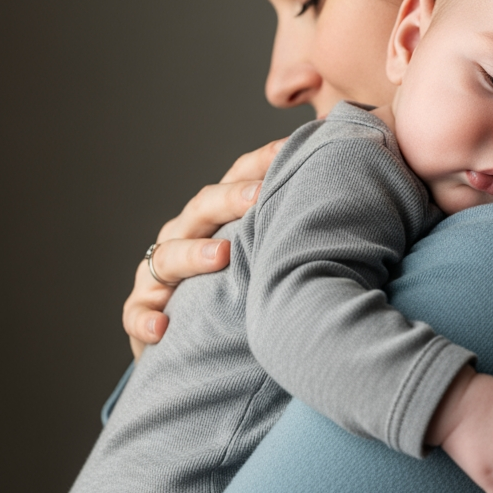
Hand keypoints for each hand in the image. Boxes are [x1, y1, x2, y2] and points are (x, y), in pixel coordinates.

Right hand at [123, 138, 286, 358]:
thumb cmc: (243, 288)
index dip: (262, 162)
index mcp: (218, 216)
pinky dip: (146, 320)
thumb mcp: (267, 252)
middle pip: (202, 209)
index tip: (293, 149)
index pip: (238, 179)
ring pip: (167, 256)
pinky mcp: (144, 314)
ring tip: (221, 255)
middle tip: (260, 196)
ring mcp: (160, 275)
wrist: (196, 343)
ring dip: (192, 255)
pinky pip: (137, 314)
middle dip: (229, 200)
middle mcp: (185, 236)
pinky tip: (163, 328)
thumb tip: (355, 196)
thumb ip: (296, 224)